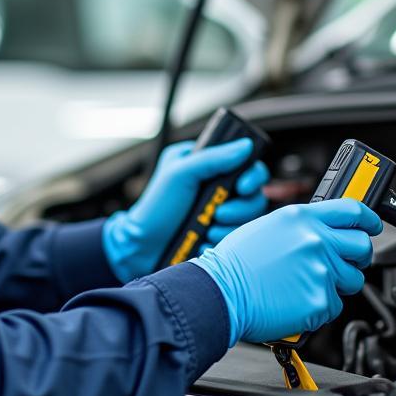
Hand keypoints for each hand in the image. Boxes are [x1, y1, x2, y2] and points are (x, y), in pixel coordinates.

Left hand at [102, 138, 269, 281]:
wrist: (142, 248)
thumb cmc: (155, 209)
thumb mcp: (179, 174)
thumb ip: (212, 158)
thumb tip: (245, 146)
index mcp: (207, 165)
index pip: (247, 165)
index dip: (252, 176)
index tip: (242, 187)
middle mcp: (217, 187)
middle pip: (254, 194)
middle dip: (239, 207)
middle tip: (218, 213)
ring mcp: (220, 212)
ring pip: (248, 218)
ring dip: (229, 226)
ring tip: (207, 230)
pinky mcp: (220, 234)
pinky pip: (237, 238)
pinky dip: (222, 241)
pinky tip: (204, 241)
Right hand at [191, 198, 381, 345]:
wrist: (219, 292)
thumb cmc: (234, 263)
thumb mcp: (268, 228)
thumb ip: (300, 227)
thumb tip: (322, 233)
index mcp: (302, 218)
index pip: (352, 210)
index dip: (368, 219)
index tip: (372, 225)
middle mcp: (316, 240)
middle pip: (362, 245)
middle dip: (358, 256)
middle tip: (345, 262)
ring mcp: (321, 270)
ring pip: (352, 279)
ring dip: (337, 284)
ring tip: (307, 285)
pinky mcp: (320, 300)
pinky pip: (335, 305)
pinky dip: (320, 307)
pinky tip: (297, 301)